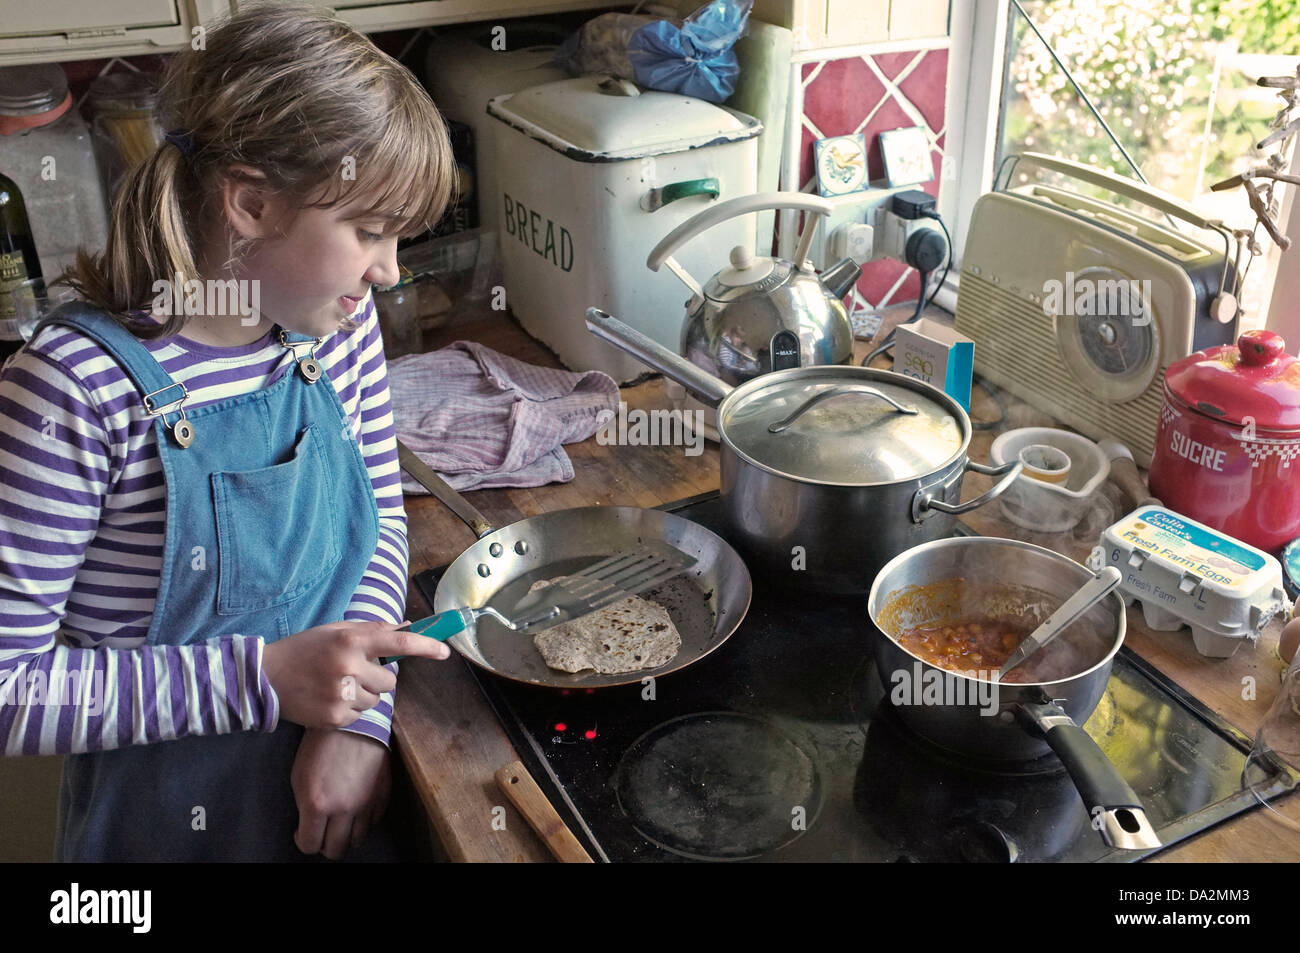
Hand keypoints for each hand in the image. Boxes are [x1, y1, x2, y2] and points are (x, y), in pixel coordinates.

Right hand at [262, 619, 449, 727]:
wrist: (264, 679)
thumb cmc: (304, 649)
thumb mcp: (336, 631)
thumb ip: (372, 630)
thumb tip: (408, 629)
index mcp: (350, 640)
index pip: (399, 643)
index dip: (426, 646)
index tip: (444, 651)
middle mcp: (348, 667)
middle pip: (390, 680)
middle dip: (378, 677)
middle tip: (353, 671)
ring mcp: (341, 695)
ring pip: (376, 699)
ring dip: (364, 694)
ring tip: (336, 685)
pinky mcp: (334, 718)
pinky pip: (359, 715)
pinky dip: (349, 708)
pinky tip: (328, 698)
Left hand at [291, 727, 390, 859]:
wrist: (353, 723)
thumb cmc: (320, 746)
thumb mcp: (299, 777)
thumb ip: (304, 806)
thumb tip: (307, 826)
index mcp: (317, 804)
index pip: (309, 845)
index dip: (303, 841)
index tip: (302, 831)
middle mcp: (343, 809)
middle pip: (335, 850)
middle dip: (325, 843)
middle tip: (322, 829)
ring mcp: (366, 804)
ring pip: (356, 840)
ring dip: (346, 834)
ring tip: (340, 819)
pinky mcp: (382, 796)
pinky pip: (373, 822)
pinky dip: (363, 820)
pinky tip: (356, 806)